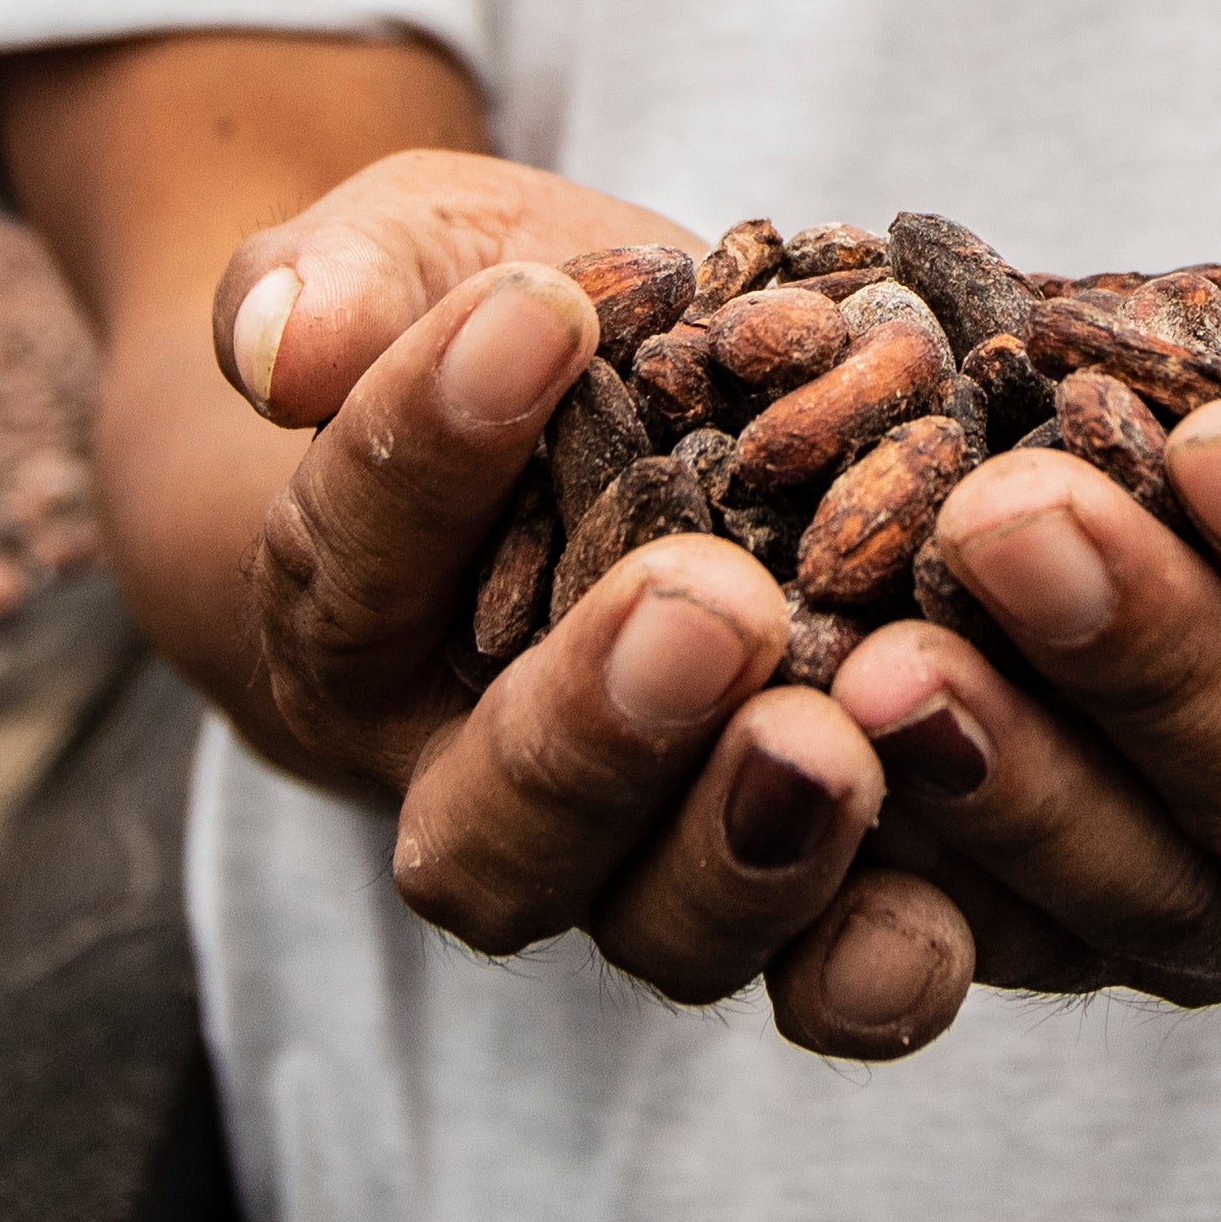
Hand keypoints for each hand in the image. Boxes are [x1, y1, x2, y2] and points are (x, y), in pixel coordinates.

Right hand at [212, 151, 978, 1056]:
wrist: (627, 417)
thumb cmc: (509, 321)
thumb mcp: (425, 250)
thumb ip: (344, 277)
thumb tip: (273, 340)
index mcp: (346, 629)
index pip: (355, 555)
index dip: (427, 447)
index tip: (535, 314)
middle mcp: (474, 787)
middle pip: (495, 827)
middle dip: (596, 728)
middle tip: (709, 604)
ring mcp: (638, 861)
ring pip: (658, 923)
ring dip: (745, 852)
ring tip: (835, 741)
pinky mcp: (797, 880)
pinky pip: (821, 971)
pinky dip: (878, 961)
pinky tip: (947, 908)